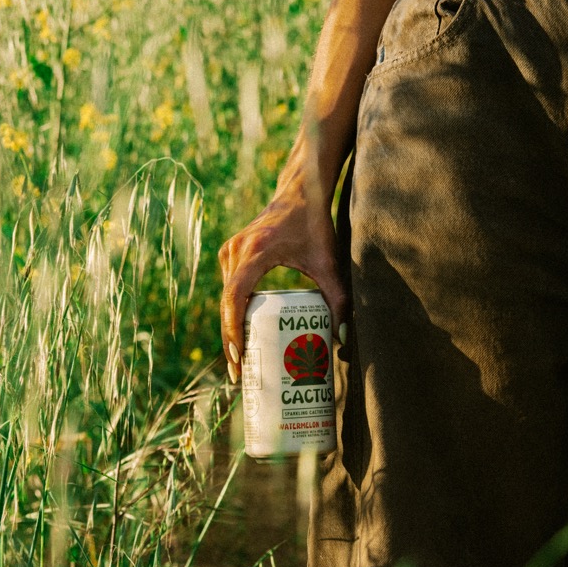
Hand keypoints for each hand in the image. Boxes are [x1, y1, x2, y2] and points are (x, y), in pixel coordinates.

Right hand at [218, 191, 349, 381]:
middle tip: (241, 374)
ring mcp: (229, 252)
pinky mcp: (231, 254)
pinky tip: (243, 336)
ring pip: (225, 299)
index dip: (232, 331)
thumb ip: (337, 299)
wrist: (300, 191)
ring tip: (242, 363)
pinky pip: (229, 290)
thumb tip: (341, 340)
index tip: (238, 360)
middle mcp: (236, 251)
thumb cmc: (315, 225)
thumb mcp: (328, 262)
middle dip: (231, 342)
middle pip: (227, 305)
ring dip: (230, 329)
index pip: (234, 298)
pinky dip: (233, 313)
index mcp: (255, 252)